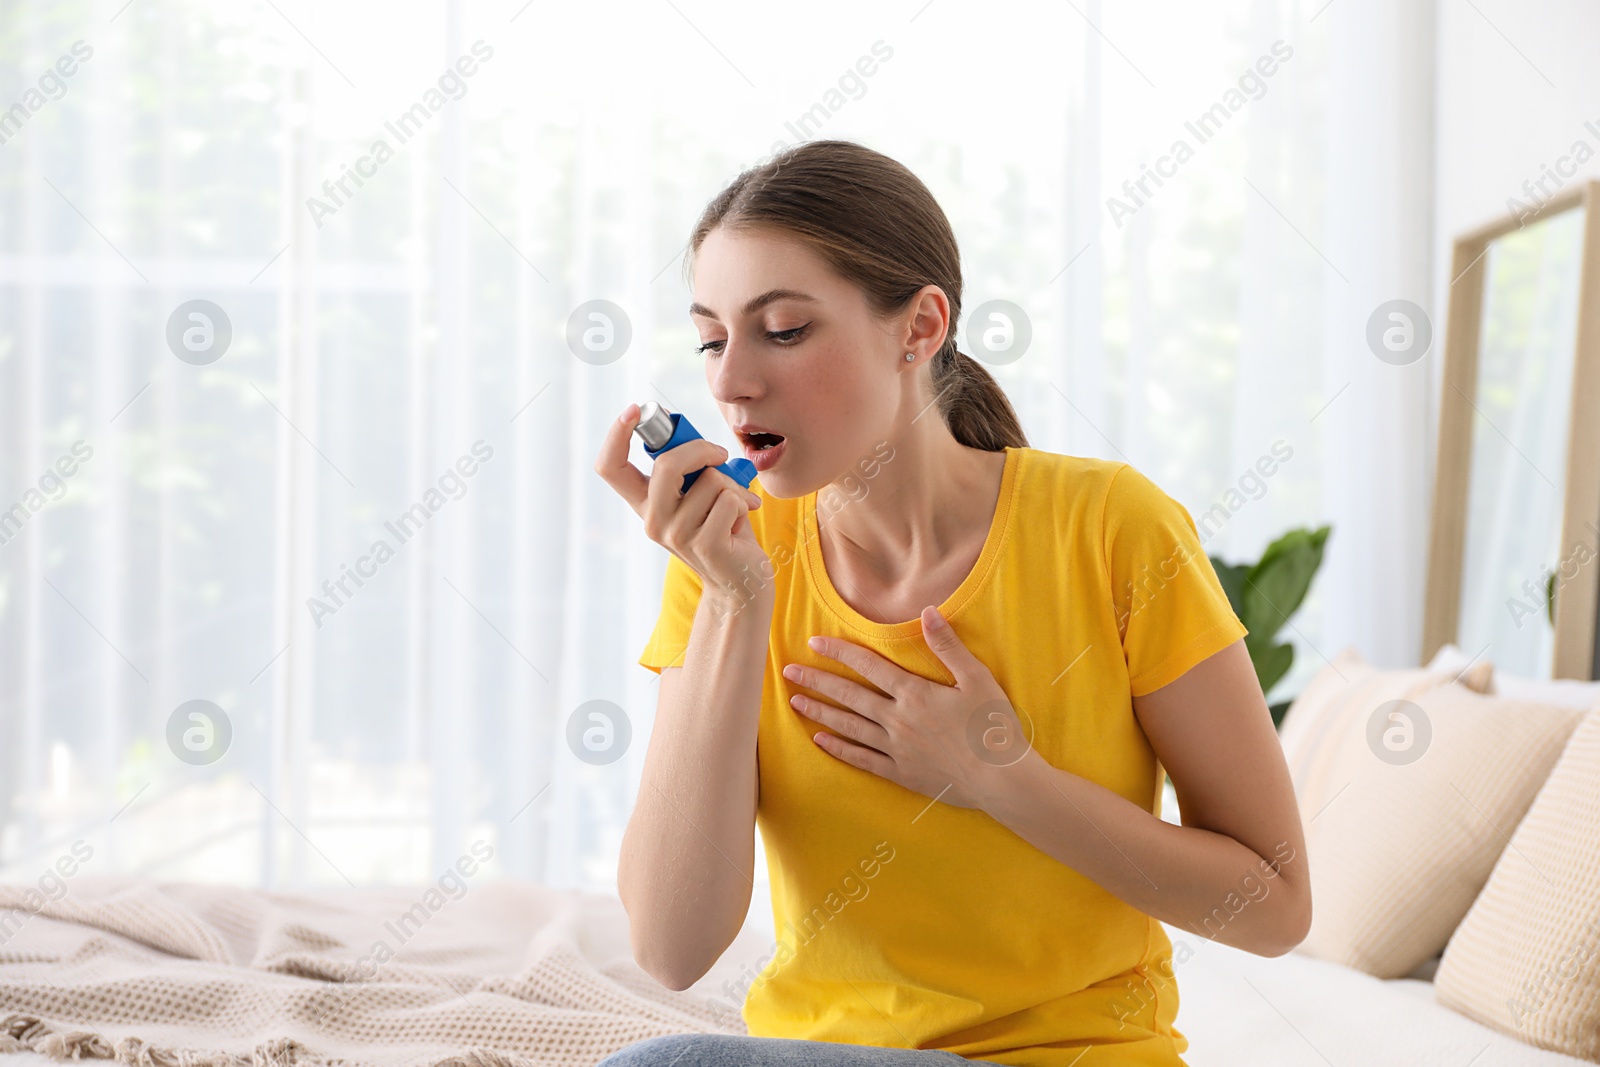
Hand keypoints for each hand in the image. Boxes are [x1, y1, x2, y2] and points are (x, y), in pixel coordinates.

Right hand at [595, 404, 770, 598]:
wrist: (742, 582)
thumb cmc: (724, 528)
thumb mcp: (699, 494)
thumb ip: (690, 469)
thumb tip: (696, 440)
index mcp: (646, 504)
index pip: (610, 468)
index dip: (616, 435)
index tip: (634, 410)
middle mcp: (653, 521)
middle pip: (666, 465)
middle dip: (700, 448)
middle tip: (720, 454)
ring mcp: (677, 536)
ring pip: (710, 480)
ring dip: (733, 485)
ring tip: (735, 506)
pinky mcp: (706, 545)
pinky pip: (729, 499)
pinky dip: (744, 502)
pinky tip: (740, 522)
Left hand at [781, 606, 1033, 809]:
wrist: (1001, 780)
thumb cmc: (993, 727)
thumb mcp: (977, 679)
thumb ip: (948, 646)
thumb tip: (928, 611)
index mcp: (915, 694)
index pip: (868, 666)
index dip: (840, 651)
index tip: (814, 642)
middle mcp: (897, 720)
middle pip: (849, 696)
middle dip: (816, 681)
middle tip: (788, 672)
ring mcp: (896, 749)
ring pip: (848, 727)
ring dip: (820, 712)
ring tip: (795, 702)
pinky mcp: (901, 773)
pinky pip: (861, 759)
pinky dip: (839, 749)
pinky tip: (820, 740)